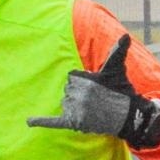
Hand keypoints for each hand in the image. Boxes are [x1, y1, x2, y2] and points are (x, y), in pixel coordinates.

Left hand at [27, 35, 159, 148]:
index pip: (71, 78)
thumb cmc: (122, 90)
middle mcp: (80, 95)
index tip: (97, 87)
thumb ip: (117, 51)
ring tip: (93, 110)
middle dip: (79, 95)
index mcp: (85, 80)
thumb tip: (125, 36)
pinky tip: (29, 121)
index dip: (83, 82)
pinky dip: (41, 121)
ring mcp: (77, 110)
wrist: (130, 116)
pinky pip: (54, 121)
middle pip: (67, 91)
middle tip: (97, 100)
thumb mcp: (117, 69)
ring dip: (75, 107)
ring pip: (65, 104)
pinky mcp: (75, 123)